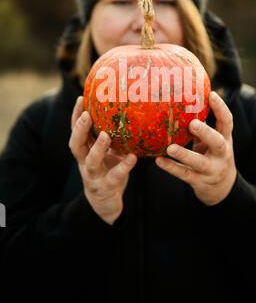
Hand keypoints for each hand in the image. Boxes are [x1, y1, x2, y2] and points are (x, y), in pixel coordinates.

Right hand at [68, 96, 136, 224]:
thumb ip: (113, 136)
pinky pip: (115, 176)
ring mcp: (94, 175)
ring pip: (91, 161)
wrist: (106, 203)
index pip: (76, 130)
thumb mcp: (109, 152)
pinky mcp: (106, 187)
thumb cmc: (108, 170)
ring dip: (97, 148)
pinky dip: (124, 166)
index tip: (81, 98)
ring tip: (105, 135)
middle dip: (79, 129)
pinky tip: (132, 157)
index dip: (76, 115)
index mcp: (84, 151)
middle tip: (86, 115)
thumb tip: (128, 111)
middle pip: (76, 144)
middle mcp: (85, 162)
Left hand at [155, 91, 236, 205]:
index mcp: (225, 139)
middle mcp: (222, 154)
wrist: (222, 188)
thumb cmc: (212, 155)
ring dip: (185, 155)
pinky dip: (171, 167)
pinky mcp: (199, 181)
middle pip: (218, 143)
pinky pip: (184, 174)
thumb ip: (201, 126)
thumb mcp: (211, 141)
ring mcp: (212, 170)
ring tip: (170, 148)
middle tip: (193, 124)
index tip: (211, 95)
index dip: (221, 108)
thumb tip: (182, 102)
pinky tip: (159, 160)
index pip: (227, 122)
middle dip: (206, 133)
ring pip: (199, 163)